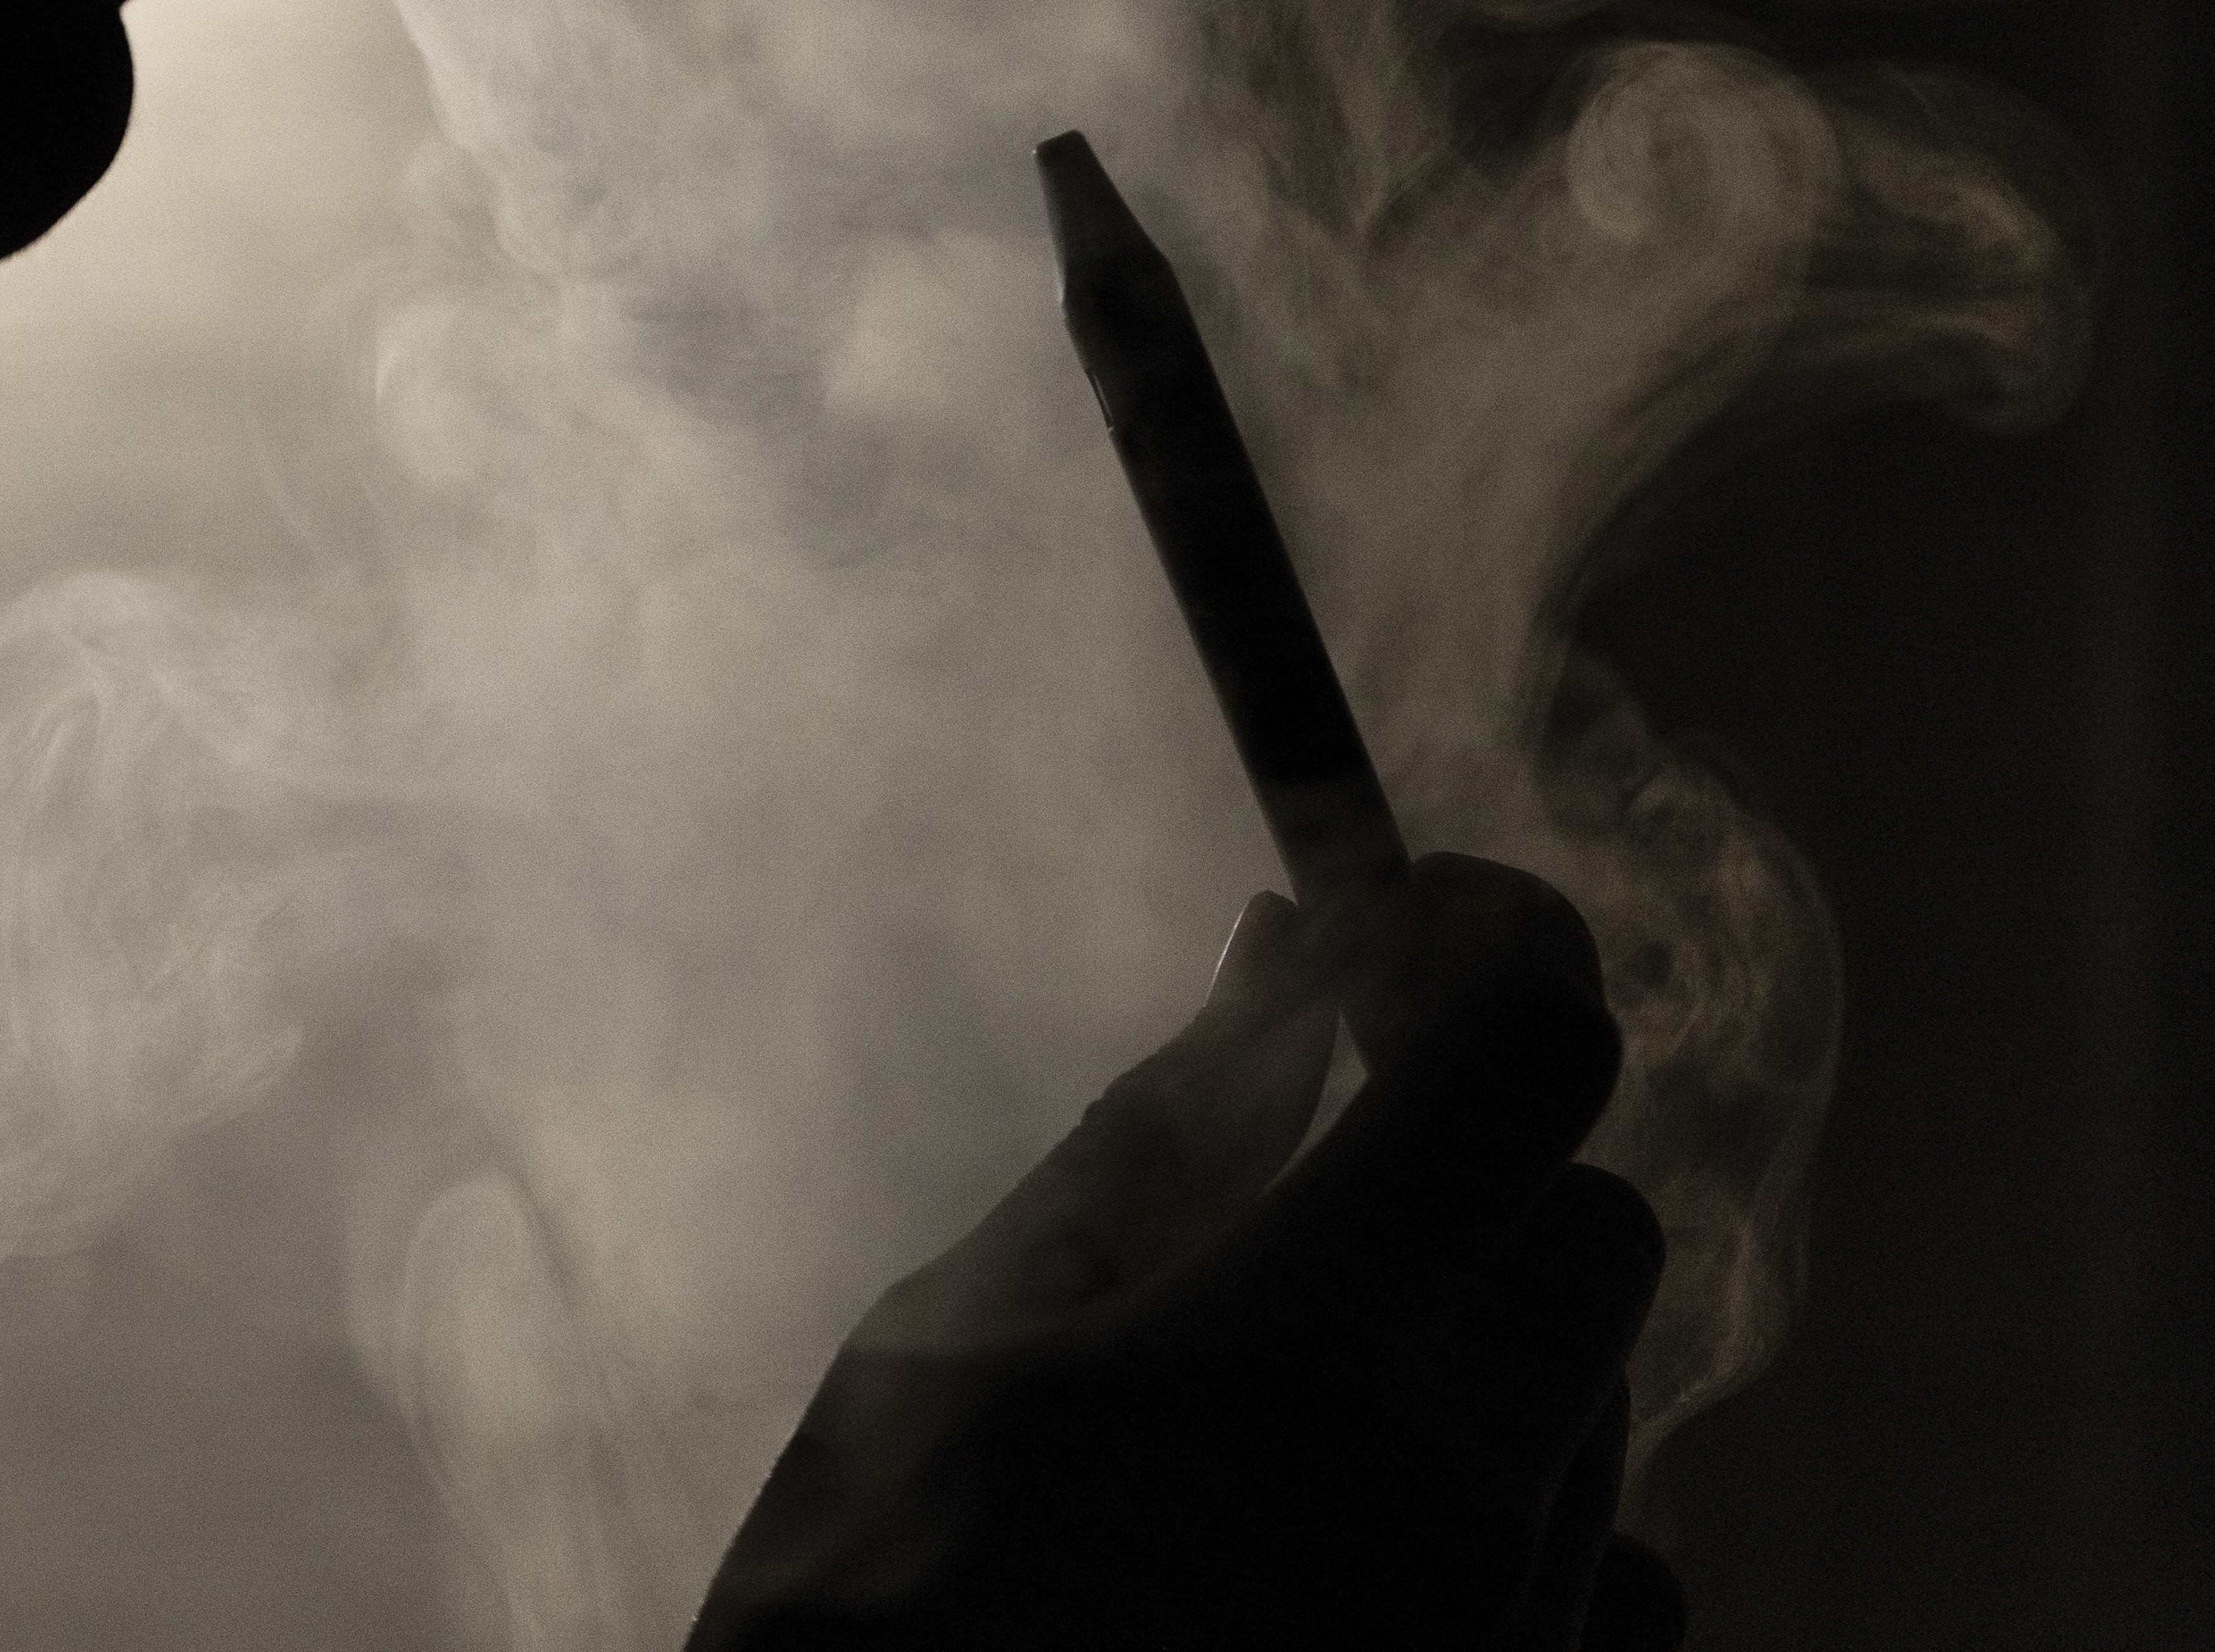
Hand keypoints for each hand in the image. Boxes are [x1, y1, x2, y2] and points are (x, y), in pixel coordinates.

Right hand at [688, 857, 1686, 1650]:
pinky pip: (1625, 1579)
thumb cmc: (868, 1608)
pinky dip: (1535, 1521)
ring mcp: (1505, 1644)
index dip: (1492, 949)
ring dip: (1485, 1341)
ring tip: (1289, 1390)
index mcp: (1286, 1361)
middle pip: (1603, 1228)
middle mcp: (1449, 1509)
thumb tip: (1279, 957)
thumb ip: (1153, 1145)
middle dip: (1485, 1161)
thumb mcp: (958, 1340)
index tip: (1412, 913)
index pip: (1523, 1068)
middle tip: (1327, 1160)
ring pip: (1601, 1400)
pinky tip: (1368, 1538)